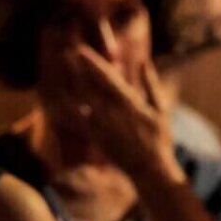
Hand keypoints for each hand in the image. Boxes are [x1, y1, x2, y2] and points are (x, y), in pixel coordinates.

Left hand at [59, 18, 176, 177]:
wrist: (149, 170)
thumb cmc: (158, 139)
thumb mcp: (160, 110)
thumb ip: (150, 85)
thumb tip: (144, 62)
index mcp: (130, 104)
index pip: (108, 79)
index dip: (93, 64)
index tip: (81, 50)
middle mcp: (113, 114)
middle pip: (90, 87)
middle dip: (78, 70)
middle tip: (65, 53)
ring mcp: (102, 126)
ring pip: (82, 101)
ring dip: (72, 85)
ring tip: (61, 72)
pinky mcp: (96, 138)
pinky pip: (80, 120)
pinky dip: (71, 108)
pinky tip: (61, 97)